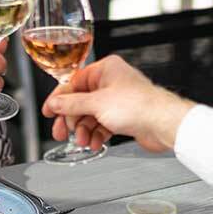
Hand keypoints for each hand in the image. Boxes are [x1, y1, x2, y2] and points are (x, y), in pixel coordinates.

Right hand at [42, 56, 194, 152]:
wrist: (163, 124)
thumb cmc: (138, 106)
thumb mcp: (97, 104)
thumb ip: (72, 104)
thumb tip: (55, 103)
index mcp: (105, 70)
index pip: (73, 82)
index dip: (59, 99)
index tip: (49, 111)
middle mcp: (111, 82)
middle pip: (81, 101)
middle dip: (72, 119)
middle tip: (61, 133)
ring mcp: (117, 100)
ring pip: (91, 115)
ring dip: (84, 130)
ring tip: (82, 141)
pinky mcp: (124, 116)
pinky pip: (102, 124)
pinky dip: (96, 134)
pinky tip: (94, 143)